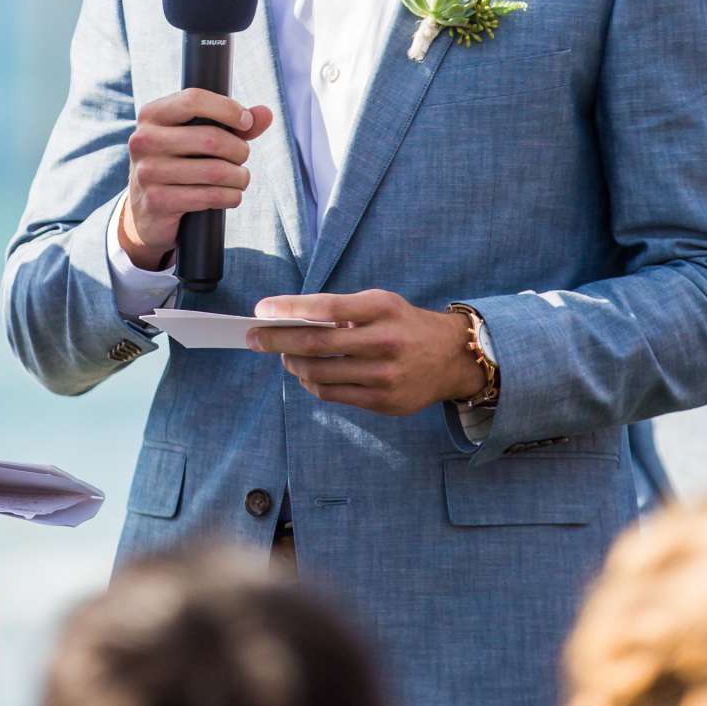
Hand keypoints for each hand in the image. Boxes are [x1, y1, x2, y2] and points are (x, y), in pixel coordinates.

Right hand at [118, 89, 274, 270]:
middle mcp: (143, 140)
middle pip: (211, 138)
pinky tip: (231, 195)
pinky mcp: (157, 201)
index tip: (246, 122)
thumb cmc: (180, 163)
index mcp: (152, 114)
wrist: (148, 209)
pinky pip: (210, 196)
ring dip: (239, 177)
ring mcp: (147, 172)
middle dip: (239, 150)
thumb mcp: (199, 136)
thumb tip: (266, 113)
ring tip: (240, 178)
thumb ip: (233, 123)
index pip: (193, 100)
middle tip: (242, 157)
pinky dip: (231, 196)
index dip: (228, 109)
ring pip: (216, 171)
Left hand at [247, 290, 481, 415]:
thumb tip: (290, 321)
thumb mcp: (380, 304)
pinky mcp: (384, 402)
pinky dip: (311, 384)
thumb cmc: (404, 324)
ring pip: (320, 374)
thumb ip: (341, 311)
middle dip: (277, 341)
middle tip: (254, 338)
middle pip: (316, 344)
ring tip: (285, 356)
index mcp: (381, 308)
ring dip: (292, 364)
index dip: (288, 309)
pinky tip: (306, 374)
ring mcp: (385, 375)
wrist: (452, 357)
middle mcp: (385, 341)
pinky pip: (333, 394)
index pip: (325, 307)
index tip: (261, 310)